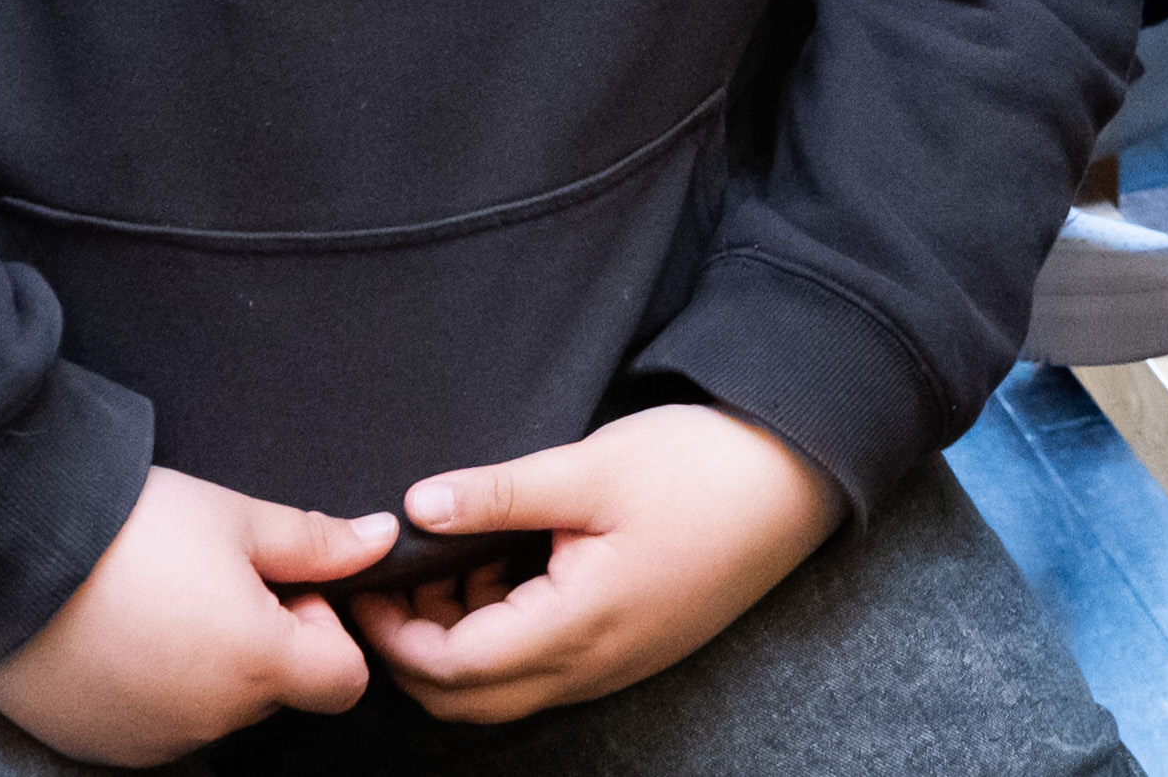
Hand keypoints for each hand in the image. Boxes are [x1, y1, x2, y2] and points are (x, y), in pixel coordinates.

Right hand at [0, 468, 388, 765]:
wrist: (5, 553)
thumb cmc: (127, 529)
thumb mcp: (235, 518)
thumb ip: (317, 543)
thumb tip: (381, 542)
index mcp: (258, 666)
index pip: (344, 680)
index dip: (326, 630)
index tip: (285, 586)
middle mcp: (211, 721)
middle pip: (276, 692)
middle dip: (265, 640)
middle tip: (214, 582)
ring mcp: (153, 742)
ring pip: (216, 709)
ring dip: (208, 667)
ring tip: (160, 602)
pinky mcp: (102, 748)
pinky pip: (158, 726)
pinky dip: (157, 689)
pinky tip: (124, 634)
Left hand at [349, 405, 847, 726]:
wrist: (799, 477)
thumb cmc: (702, 468)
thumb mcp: (593, 468)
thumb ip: (499, 494)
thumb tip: (417, 507)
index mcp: (577, 626)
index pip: (450, 668)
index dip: (393, 634)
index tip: (368, 582)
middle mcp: (592, 665)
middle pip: (468, 699)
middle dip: (415, 650)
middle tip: (397, 578)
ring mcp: (615, 663)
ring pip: (505, 689)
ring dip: (460, 642)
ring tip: (455, 559)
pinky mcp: (631, 646)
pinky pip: (544, 668)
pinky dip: (504, 633)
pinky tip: (509, 564)